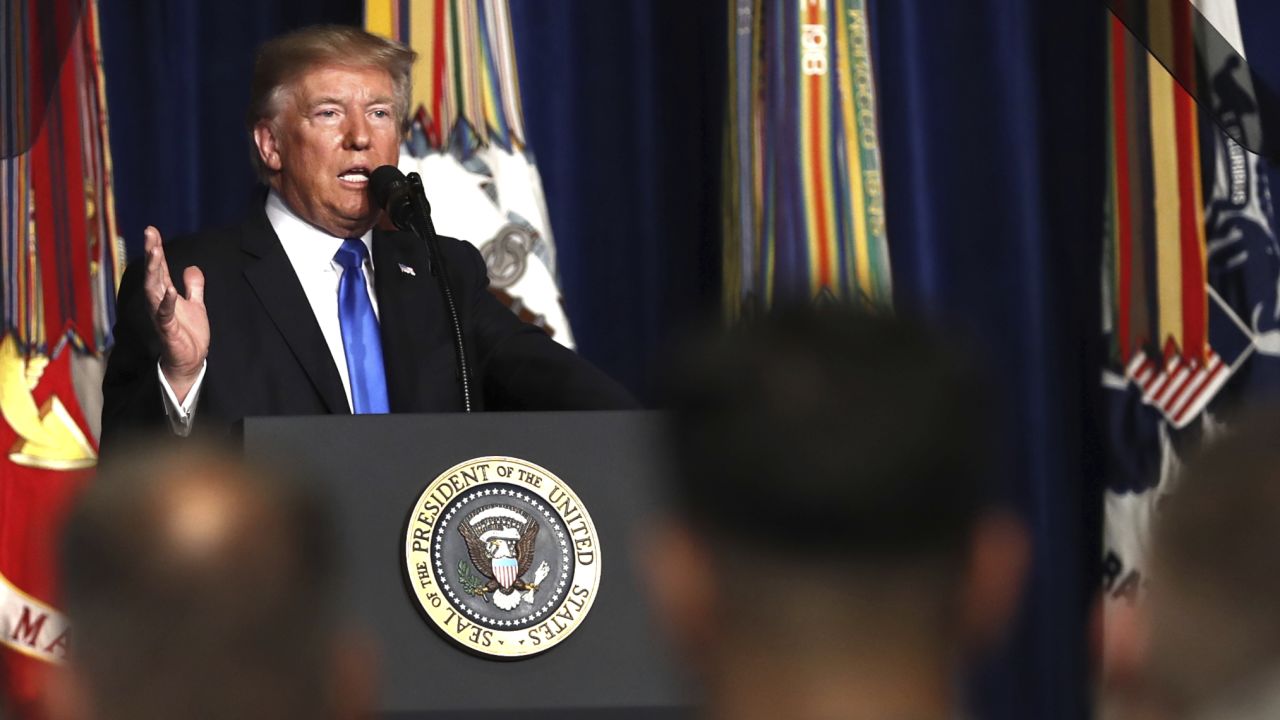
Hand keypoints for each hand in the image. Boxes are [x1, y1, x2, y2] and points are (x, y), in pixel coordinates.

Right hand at [143, 226, 208, 401]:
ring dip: (155, 272)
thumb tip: (193, 267)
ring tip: (156, 253)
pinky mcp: (168, 331)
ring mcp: (162, 316)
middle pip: (154, 274)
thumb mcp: (196, 305)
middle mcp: (160, 303)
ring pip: (154, 291)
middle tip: (150, 234)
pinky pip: (164, 315)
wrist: (190, 361)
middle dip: (152, 254)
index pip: (160, 268)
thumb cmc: (189, 334)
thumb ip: (193, 287)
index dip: (156, 249)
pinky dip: (167, 303)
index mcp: (166, 295)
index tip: (151, 230)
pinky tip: (170, 290)